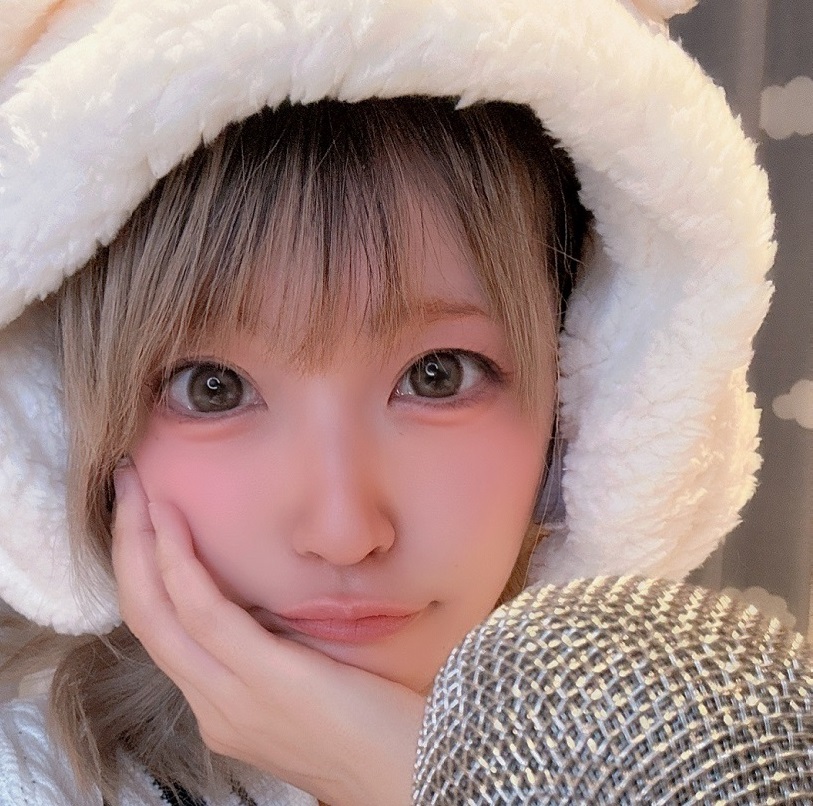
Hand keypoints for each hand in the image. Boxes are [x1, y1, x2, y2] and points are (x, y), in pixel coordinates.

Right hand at [111, 462, 424, 805]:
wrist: (413, 777)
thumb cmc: (375, 726)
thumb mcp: (309, 684)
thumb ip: (279, 651)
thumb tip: (275, 601)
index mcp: (225, 704)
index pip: (164, 632)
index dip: (145, 571)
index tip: (145, 518)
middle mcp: (214, 706)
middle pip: (146, 617)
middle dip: (127, 547)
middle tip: (125, 488)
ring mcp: (232, 700)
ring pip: (159, 613)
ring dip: (142, 543)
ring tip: (137, 490)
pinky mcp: (264, 682)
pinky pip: (205, 615)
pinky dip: (182, 565)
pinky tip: (172, 525)